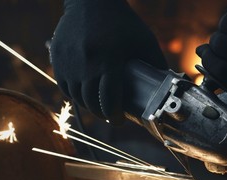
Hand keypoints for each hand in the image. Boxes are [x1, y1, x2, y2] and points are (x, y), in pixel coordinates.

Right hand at [49, 0, 166, 122]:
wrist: (92, 2)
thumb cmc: (123, 23)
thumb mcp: (145, 42)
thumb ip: (157, 65)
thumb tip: (168, 86)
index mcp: (109, 61)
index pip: (110, 101)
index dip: (115, 116)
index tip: (120, 121)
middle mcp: (86, 63)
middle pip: (92, 103)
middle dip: (103, 114)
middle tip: (111, 116)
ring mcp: (69, 62)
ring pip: (77, 97)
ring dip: (89, 106)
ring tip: (100, 106)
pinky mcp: (58, 59)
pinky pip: (64, 87)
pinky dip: (75, 95)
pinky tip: (85, 95)